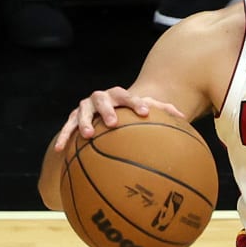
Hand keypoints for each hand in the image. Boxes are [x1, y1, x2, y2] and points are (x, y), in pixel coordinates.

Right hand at [54, 88, 187, 151]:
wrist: (103, 114)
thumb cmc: (128, 116)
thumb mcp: (142, 113)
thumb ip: (162, 113)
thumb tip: (184, 118)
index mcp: (120, 97)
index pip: (128, 96)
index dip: (136, 103)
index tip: (144, 112)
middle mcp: (101, 98)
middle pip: (103, 99)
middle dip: (108, 109)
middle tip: (113, 122)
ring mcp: (85, 107)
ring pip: (83, 111)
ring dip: (84, 122)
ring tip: (89, 134)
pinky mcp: (72, 118)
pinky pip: (66, 128)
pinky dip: (63, 137)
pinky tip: (60, 150)